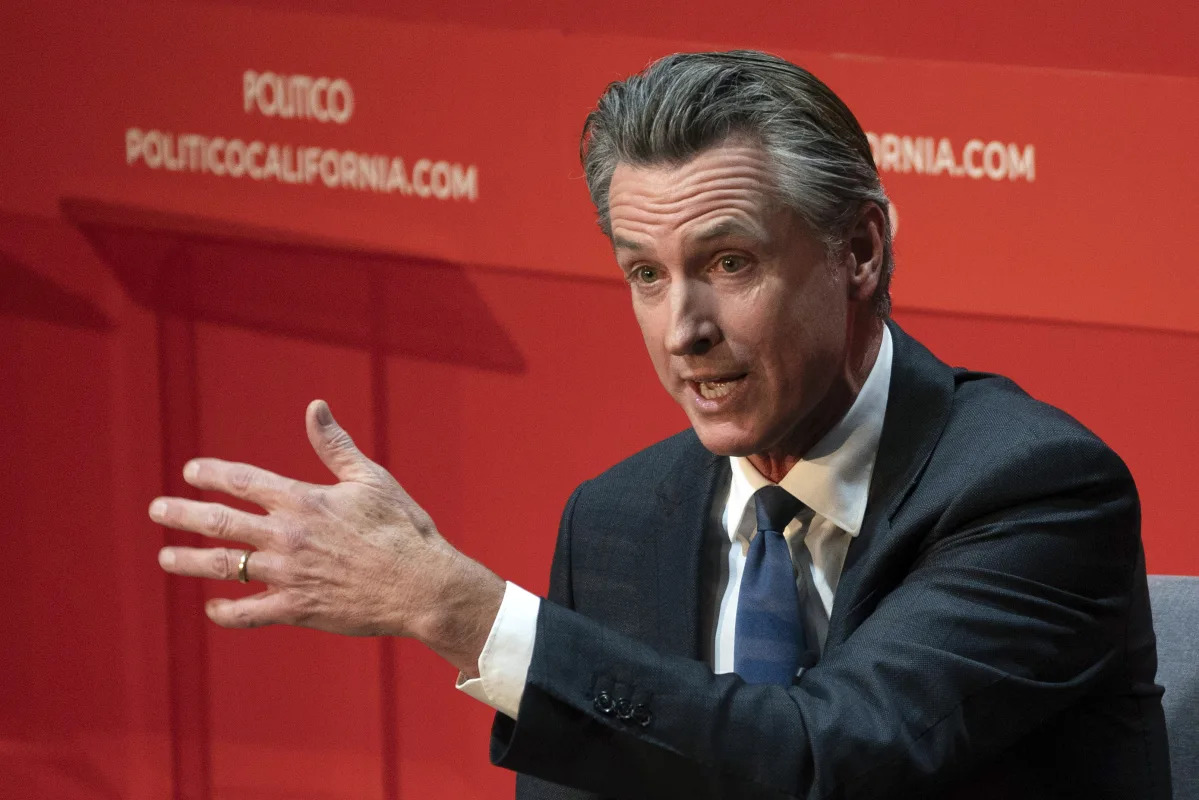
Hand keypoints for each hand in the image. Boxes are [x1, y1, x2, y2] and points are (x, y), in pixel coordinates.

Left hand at [149, 399, 504, 674]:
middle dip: (182, 514)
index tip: (191, 471)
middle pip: (220, 523)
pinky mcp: (297, 609)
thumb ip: (335, 446)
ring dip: (190, 561)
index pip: (243, 482)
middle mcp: (288, 537)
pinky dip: (226, 612)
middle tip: (157, 510)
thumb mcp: (371, 479)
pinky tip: (213, 608)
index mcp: (304, 501)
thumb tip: (315, 407)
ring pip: (224, 567)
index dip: (212, 474)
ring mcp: (289, 575)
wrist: (422, 585)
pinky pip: (249, 613)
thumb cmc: (403, 528)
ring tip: (166, 557)